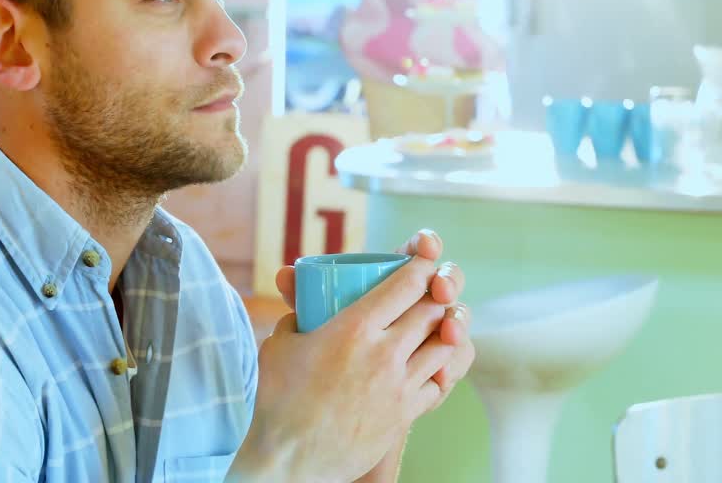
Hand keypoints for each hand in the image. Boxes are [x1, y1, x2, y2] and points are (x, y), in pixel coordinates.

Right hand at [232, 234, 457, 481]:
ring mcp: (399, 385)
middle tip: (431, 289)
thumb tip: (302, 302)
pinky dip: (438, 369)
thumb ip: (297, 316)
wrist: (289, 461)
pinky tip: (428, 366)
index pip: (408, 283)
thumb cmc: (278, 402)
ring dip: (443, 329)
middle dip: (437, 293)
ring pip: (444, 345)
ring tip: (435, 325)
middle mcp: (384, 352)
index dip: (423, 265)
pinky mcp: (405, 414)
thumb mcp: (280, 344)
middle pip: (432, 309)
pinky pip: (438, 383)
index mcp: (354, 327)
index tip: (423, 260)